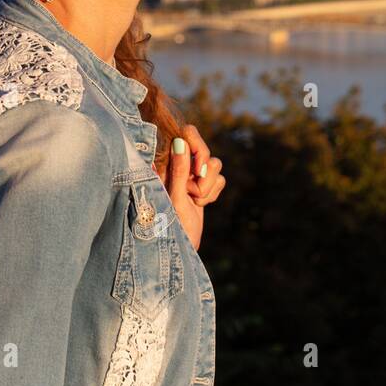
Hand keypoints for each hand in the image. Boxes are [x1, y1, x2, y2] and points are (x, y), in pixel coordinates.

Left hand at [160, 124, 224, 251]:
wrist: (181, 248)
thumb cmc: (170, 226)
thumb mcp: (174, 198)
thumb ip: (178, 170)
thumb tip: (180, 141)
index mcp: (166, 163)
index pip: (186, 136)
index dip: (196, 146)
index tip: (197, 169)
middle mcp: (179, 165)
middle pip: (204, 149)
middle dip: (204, 172)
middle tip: (194, 191)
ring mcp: (191, 176)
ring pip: (215, 164)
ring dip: (208, 185)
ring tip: (195, 201)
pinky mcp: (202, 186)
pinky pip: (219, 179)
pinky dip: (212, 192)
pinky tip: (200, 205)